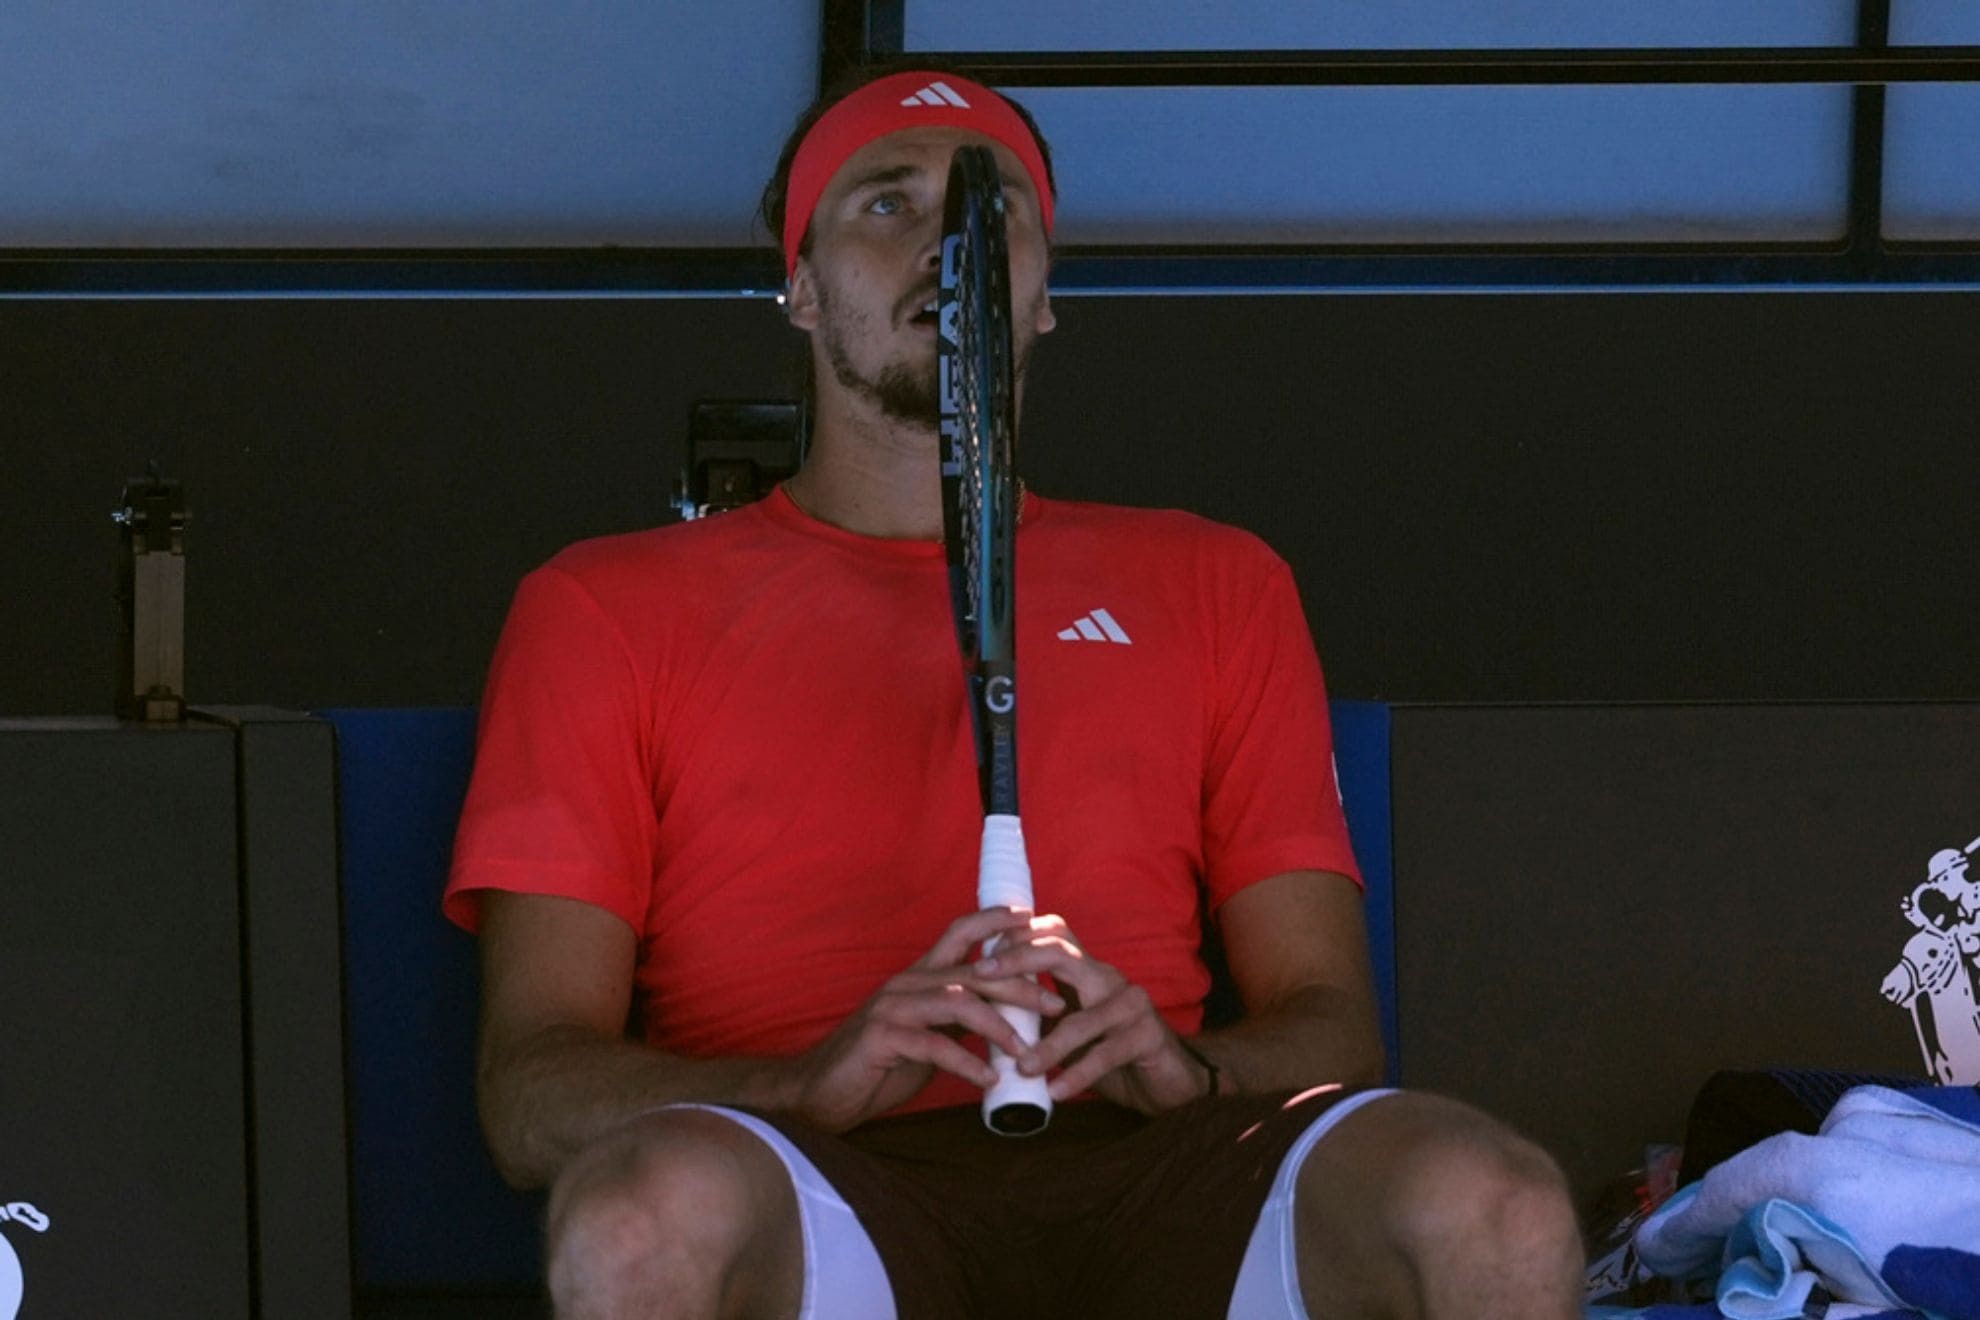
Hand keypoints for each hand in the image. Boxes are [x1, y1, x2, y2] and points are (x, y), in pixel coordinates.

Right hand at [785, 907, 1067, 1132]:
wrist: (820, 1094)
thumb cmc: (877, 1067)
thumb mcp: (927, 1038)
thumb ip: (957, 1022)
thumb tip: (1005, 1020)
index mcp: (918, 978)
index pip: (958, 933)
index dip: (993, 921)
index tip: (1030, 918)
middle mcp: (906, 984)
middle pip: (972, 970)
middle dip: (1018, 984)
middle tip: (1055, 1003)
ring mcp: (892, 1007)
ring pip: (958, 1001)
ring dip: (998, 1025)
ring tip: (1025, 1050)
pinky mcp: (882, 1037)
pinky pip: (934, 1045)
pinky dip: (966, 1061)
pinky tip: (988, 1078)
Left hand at [976, 914, 1214, 1114]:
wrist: (1174, 1082)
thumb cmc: (1114, 1055)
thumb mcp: (1071, 1032)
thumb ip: (1038, 1017)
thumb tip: (984, 1015)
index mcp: (1088, 972)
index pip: (1052, 934)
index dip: (1015, 938)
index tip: (977, 955)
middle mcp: (1109, 979)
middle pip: (1061, 954)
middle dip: (1018, 962)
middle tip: (981, 980)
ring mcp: (1131, 1005)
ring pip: (1082, 1017)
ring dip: (1048, 1044)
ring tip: (1020, 1066)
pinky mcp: (1148, 1036)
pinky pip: (1106, 1053)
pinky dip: (1078, 1073)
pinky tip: (1057, 1091)